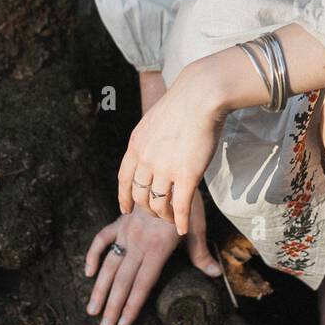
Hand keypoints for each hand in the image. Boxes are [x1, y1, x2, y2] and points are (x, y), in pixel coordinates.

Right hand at [85, 190, 220, 324]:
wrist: (169, 170)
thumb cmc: (187, 200)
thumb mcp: (197, 227)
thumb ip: (201, 253)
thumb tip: (216, 274)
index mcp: (157, 248)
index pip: (142, 284)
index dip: (132, 305)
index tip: (122, 324)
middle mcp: (138, 242)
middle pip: (123, 280)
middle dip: (112, 306)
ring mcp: (126, 231)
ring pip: (109, 265)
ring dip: (99, 289)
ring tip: (91, 309)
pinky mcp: (119, 221)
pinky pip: (102, 239)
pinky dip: (93, 255)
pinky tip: (88, 272)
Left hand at [118, 64, 227, 234]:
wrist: (200, 95)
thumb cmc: (183, 104)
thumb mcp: (153, 122)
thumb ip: (149, 141)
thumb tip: (151, 151)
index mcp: (135, 146)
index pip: (124, 180)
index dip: (124, 197)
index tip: (126, 209)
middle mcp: (146, 160)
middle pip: (140, 195)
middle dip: (147, 209)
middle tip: (157, 214)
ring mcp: (165, 169)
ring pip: (158, 204)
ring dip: (164, 216)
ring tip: (171, 220)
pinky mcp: (187, 175)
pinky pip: (180, 207)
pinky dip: (179, 221)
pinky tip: (182, 229)